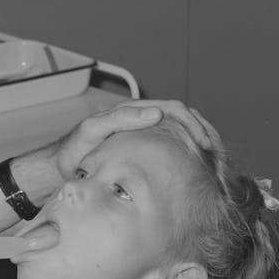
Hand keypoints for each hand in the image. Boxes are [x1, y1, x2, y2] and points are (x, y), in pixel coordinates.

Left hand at [55, 99, 219, 179]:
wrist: (64, 169)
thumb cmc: (76, 151)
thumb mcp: (93, 131)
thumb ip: (119, 119)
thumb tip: (155, 113)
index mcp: (133, 112)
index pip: (173, 110)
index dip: (192, 124)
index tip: (203, 143)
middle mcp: (142, 119)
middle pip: (184, 118)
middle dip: (204, 132)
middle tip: (215, 154)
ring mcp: (145, 134)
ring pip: (183, 132)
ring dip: (202, 142)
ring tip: (215, 161)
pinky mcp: (146, 150)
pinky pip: (174, 147)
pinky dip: (190, 154)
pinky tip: (200, 168)